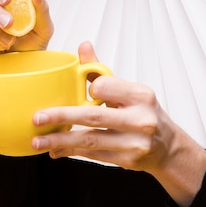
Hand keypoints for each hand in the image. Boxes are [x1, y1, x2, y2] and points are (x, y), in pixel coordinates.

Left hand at [32, 41, 205, 206]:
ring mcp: (134, 142)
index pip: (105, 87)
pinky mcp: (127, 160)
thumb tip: (83, 46)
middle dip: (61, 116)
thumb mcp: (129, 90)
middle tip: (37, 118)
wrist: (168, 147)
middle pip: (94, 116)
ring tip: (37, 141)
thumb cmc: (143, 112)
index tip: (78, 91)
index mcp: (141, 96)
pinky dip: (71, 152)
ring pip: (90, 140)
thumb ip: (102, 71)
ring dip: (60, 141)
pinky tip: (55, 150)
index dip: (90, 89)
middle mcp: (140, 119)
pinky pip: (93, 155)